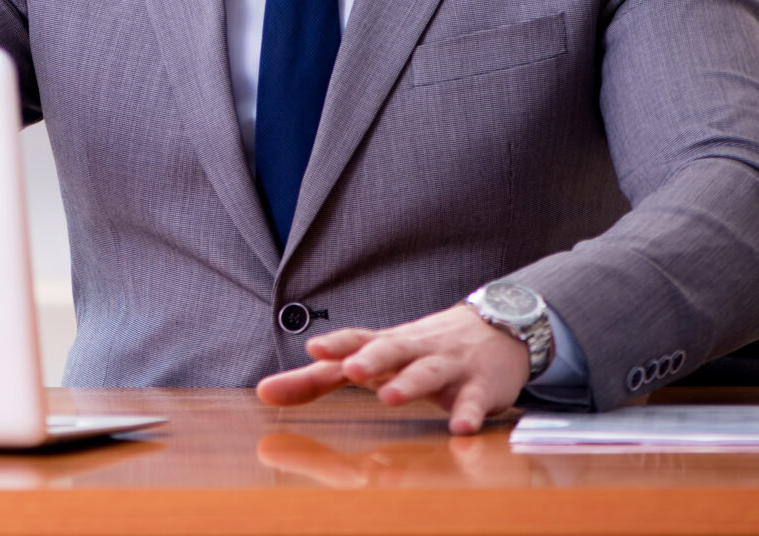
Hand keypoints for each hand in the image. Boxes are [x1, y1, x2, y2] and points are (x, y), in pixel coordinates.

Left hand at [255, 304, 529, 434]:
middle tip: (351, 369)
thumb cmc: (416, 350)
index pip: (357, 339)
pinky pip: (474, 401)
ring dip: (409, 383)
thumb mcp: (369, 360)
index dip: (336, 343)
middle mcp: (414, 350)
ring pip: (428, 372)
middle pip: (391, 348)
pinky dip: (467, 413)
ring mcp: (449, 366)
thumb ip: (317, 379)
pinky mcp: (480, 387)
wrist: (496, 329)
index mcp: (385, 345)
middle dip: (370, 357)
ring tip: (389, 397)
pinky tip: (458, 428)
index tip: (312, 347)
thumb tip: (262, 392)